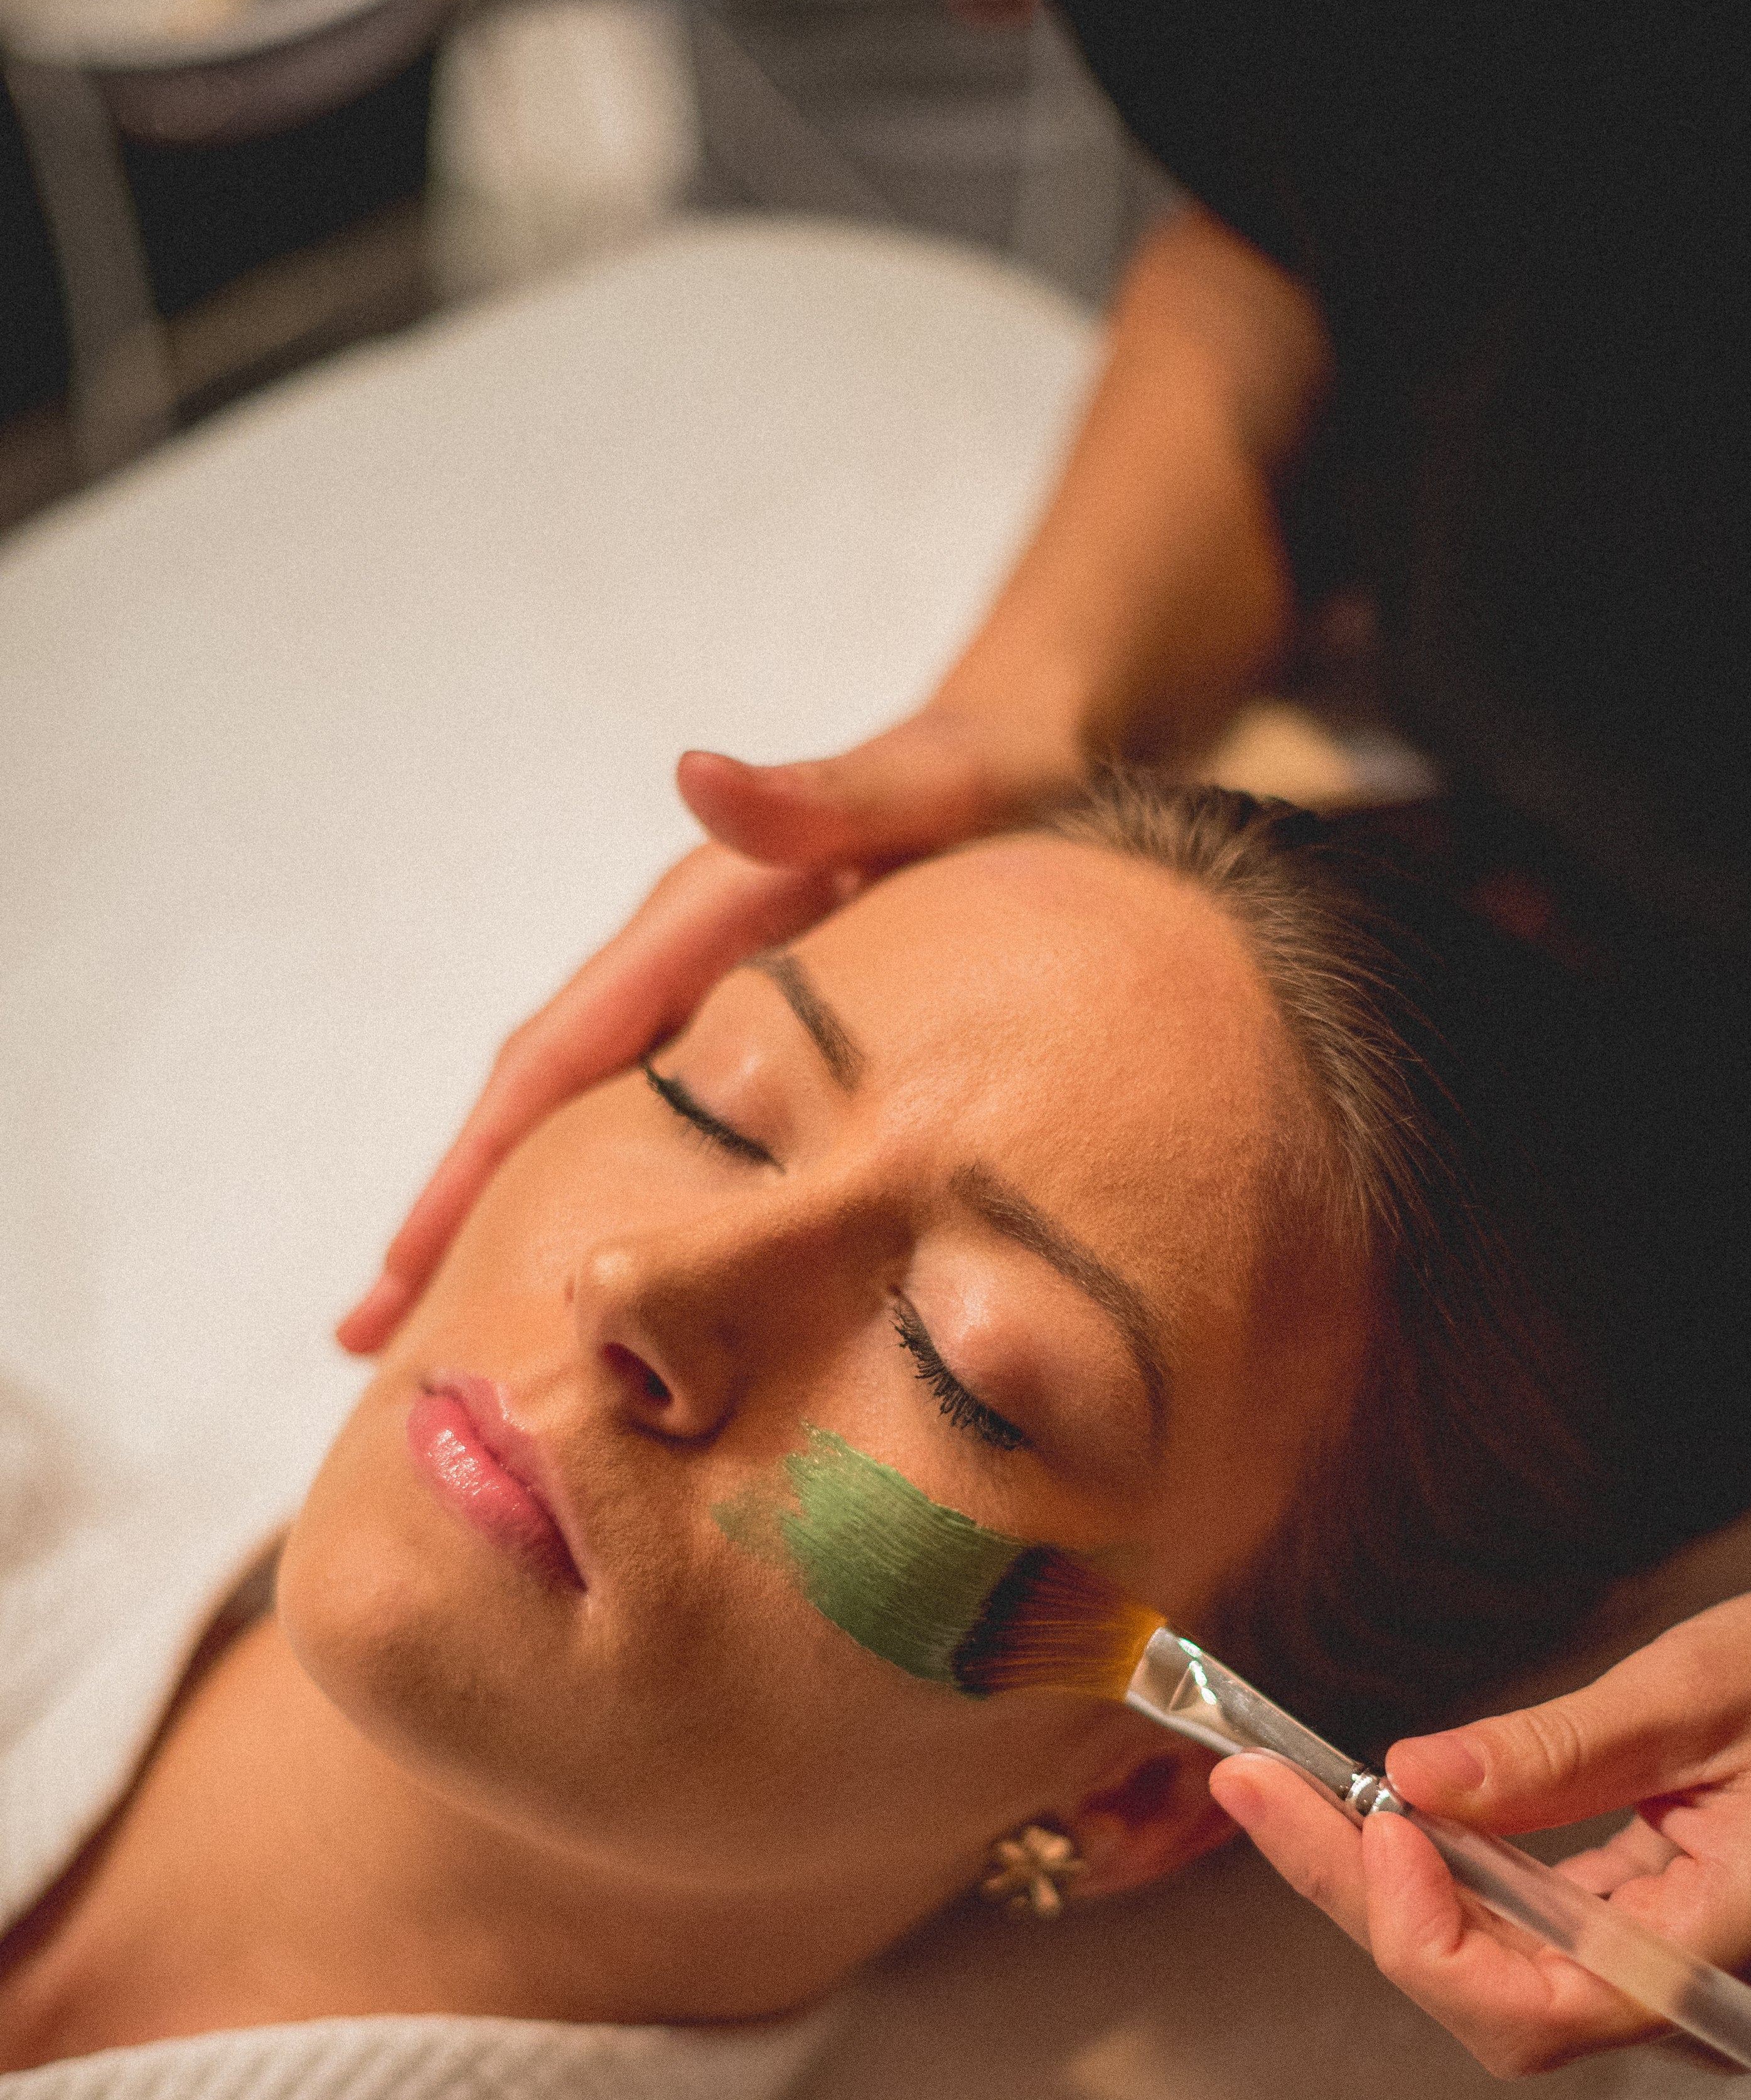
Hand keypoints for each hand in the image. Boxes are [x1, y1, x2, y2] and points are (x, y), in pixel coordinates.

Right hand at [336, 705, 1082, 1354]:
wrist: (1026, 759)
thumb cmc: (982, 776)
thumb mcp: (918, 787)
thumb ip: (817, 794)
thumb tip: (694, 772)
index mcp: (692, 925)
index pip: (554, 1058)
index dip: (476, 1167)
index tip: (408, 1265)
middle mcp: (674, 966)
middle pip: (534, 1108)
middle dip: (453, 1220)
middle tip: (375, 1340)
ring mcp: (702, 1005)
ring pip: (578, 1127)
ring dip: (507, 1221)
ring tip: (436, 1332)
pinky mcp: (743, 1035)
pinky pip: (648, 1131)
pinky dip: (599, 1200)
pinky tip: (585, 1279)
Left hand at [1208, 1585, 1750, 2075]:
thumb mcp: (1706, 1689)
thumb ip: (1563, 1751)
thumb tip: (1416, 1778)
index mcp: (1725, 1954)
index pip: (1536, 2011)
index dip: (1427, 1934)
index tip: (1372, 1821)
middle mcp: (1690, 1999)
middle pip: (1485, 1997)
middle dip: (1356, 1895)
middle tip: (1248, 1785)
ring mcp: (1666, 1981)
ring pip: (1486, 1973)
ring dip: (1374, 1884)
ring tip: (1273, 1790)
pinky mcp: (1643, 1940)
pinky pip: (1516, 1935)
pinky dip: (1434, 1874)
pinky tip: (1363, 1815)